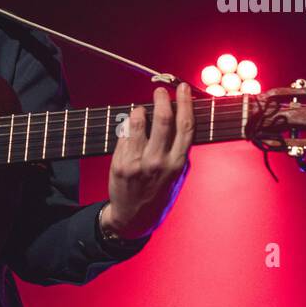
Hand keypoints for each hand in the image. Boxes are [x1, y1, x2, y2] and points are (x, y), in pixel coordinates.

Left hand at [105, 82, 193, 239]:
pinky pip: (124, 137)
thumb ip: (178, 151)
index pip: (185, 127)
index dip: (185, 104)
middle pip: (163, 121)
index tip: (183, 89)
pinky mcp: (120, 165)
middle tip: (160, 91)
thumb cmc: (158, 193)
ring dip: (139, 111)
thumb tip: (177, 121)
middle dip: (162, 100)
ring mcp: (137, 164)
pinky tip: (129, 126)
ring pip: (138, 125)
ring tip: (140, 109)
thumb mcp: (177, 176)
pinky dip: (127, 127)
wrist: (134, 218)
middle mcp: (158, 162)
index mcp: (177, 164)